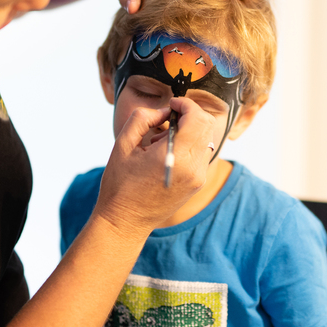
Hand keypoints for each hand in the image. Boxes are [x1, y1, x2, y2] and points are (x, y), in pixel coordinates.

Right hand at [94, 97, 214, 238]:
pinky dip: (188, 144)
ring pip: (206, 139)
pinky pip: (201, 153)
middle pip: (207, 126)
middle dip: (189, 114)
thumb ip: (143, 118)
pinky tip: (165, 152)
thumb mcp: (123, 144)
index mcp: (175, 157)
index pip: (198, 118)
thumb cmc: (120, 184)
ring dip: (189, 129)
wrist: (125, 222)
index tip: (171, 104)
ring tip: (160, 139)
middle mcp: (193, 168)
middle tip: (166, 118)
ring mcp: (198, 178)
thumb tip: (164, 111)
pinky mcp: (197, 184)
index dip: (186, 104)